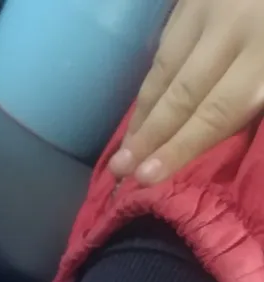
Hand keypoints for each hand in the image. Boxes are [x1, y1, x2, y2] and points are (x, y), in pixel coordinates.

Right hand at [109, 0, 263, 184]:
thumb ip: (256, 96)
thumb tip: (211, 136)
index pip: (215, 113)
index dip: (179, 148)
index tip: (145, 178)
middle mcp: (230, 27)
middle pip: (180, 94)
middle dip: (148, 136)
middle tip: (119, 169)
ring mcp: (207, 4)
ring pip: (165, 67)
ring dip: (142, 112)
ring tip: (125, 145)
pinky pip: (166, 40)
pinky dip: (154, 77)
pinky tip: (144, 105)